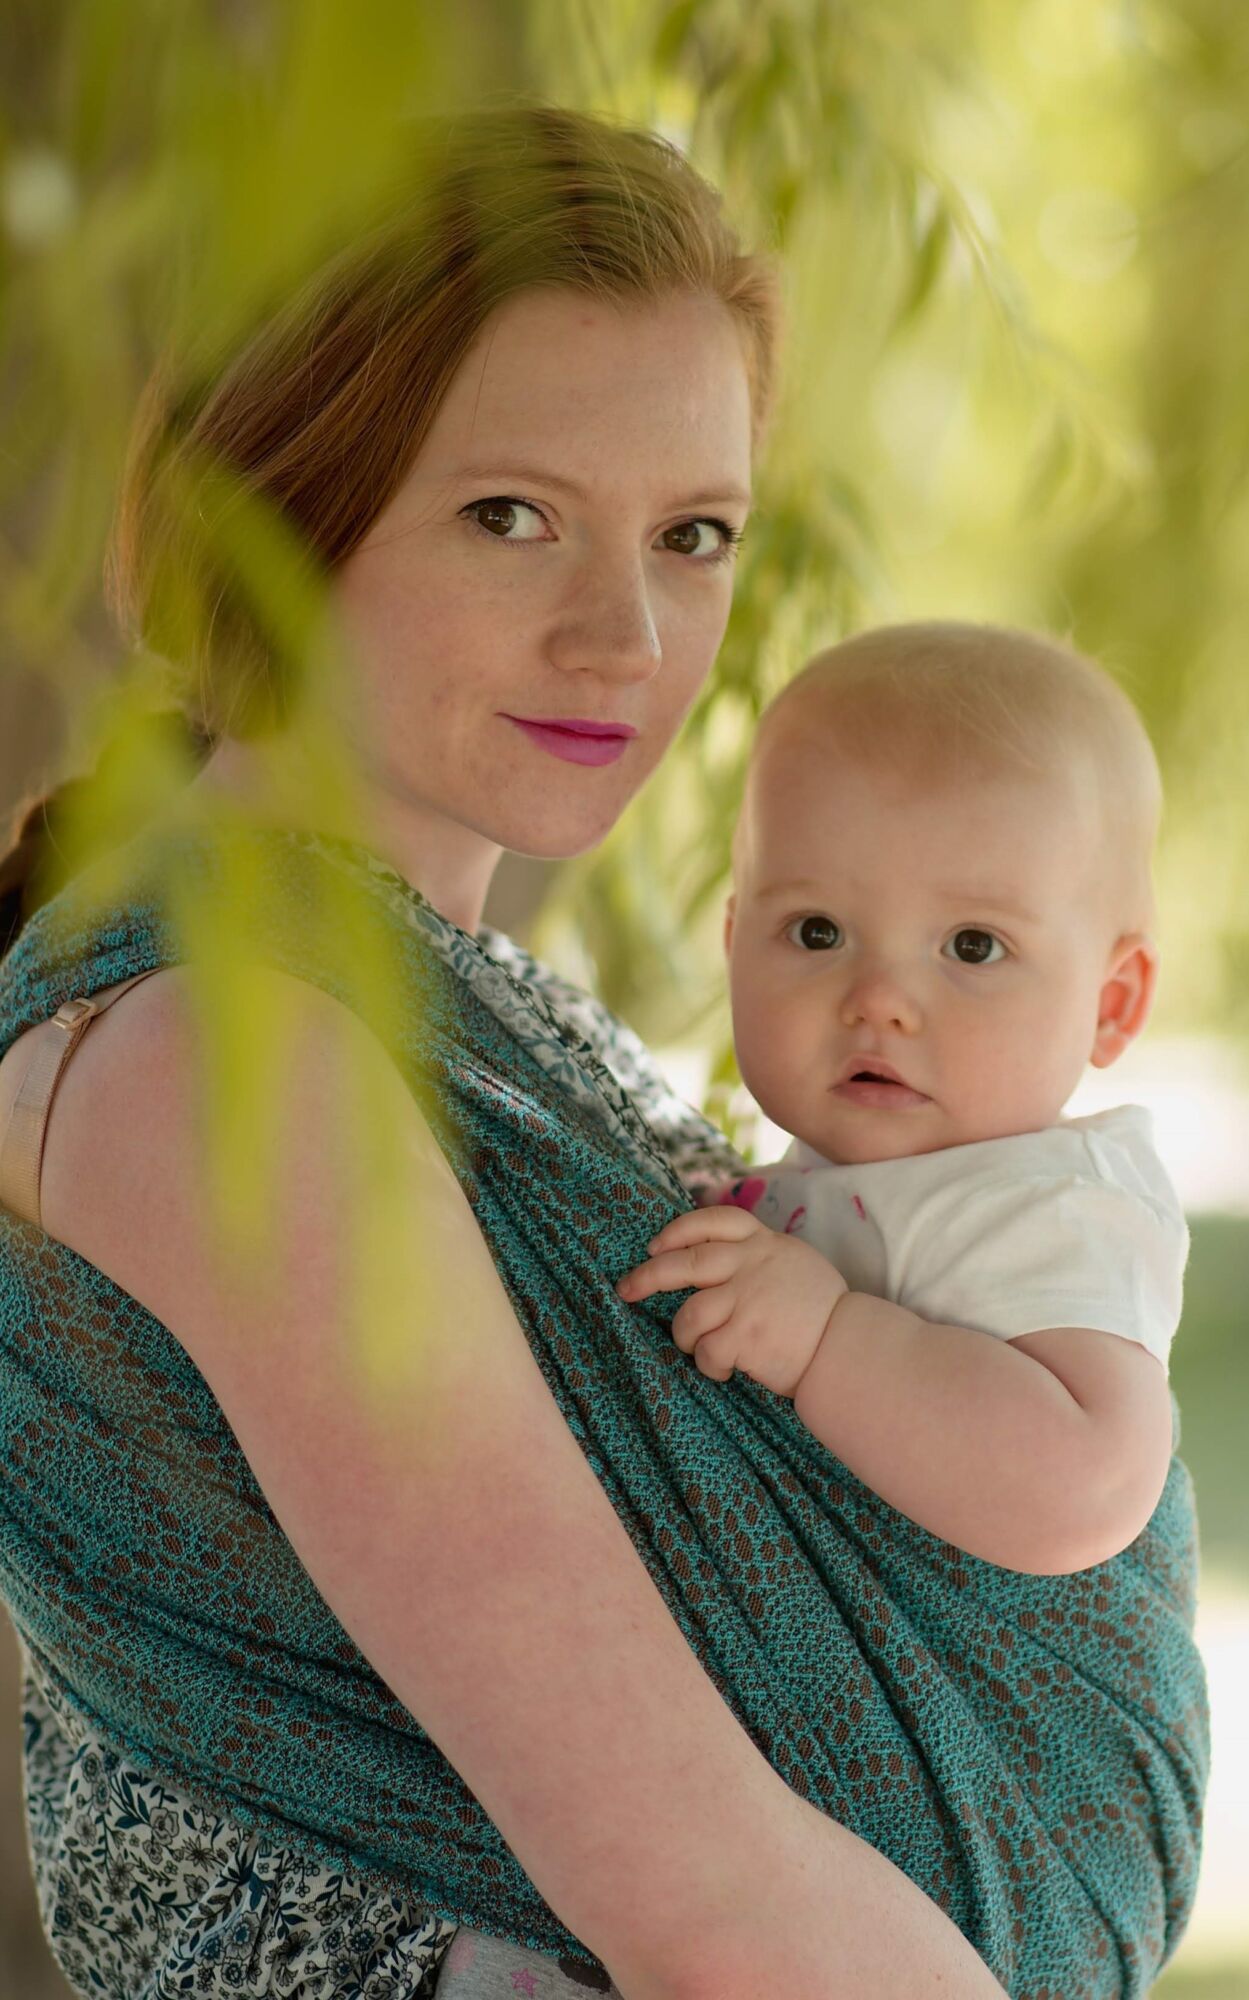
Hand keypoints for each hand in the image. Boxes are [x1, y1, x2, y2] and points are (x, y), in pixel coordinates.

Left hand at [616, 1206, 847, 1397]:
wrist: (850, 1348)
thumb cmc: (822, 1313)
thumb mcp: (795, 1263)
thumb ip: (759, 1256)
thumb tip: (713, 1258)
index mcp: (764, 1244)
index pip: (713, 1222)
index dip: (677, 1232)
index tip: (655, 1246)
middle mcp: (752, 1265)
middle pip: (684, 1263)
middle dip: (647, 1277)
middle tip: (626, 1290)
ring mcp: (746, 1299)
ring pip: (688, 1315)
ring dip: (684, 1337)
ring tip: (696, 1348)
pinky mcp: (745, 1336)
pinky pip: (706, 1351)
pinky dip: (709, 1365)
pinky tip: (725, 1370)